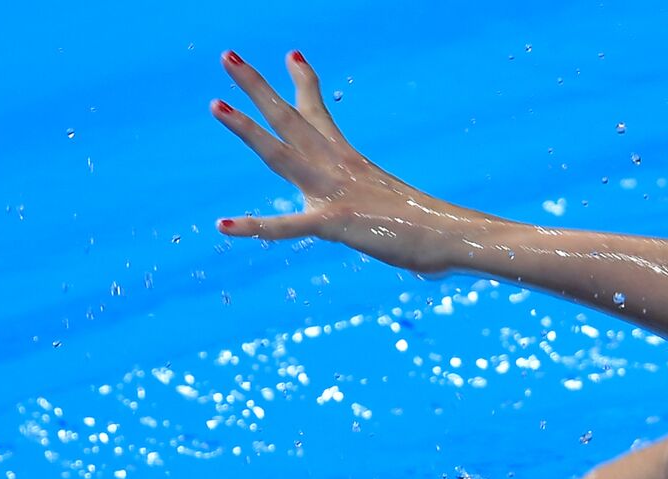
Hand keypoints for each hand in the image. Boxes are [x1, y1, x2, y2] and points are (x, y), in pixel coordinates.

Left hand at [211, 50, 474, 273]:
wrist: (453, 235)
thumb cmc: (434, 229)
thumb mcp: (395, 208)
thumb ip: (383, 211)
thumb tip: (398, 224)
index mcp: (351, 162)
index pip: (319, 115)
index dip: (303, 84)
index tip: (291, 55)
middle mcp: (337, 168)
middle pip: (290, 119)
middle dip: (256, 87)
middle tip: (227, 56)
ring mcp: (334, 192)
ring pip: (280, 153)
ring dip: (246, 129)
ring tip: (215, 104)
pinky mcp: (335, 223)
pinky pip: (288, 225)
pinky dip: (255, 226)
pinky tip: (224, 225)